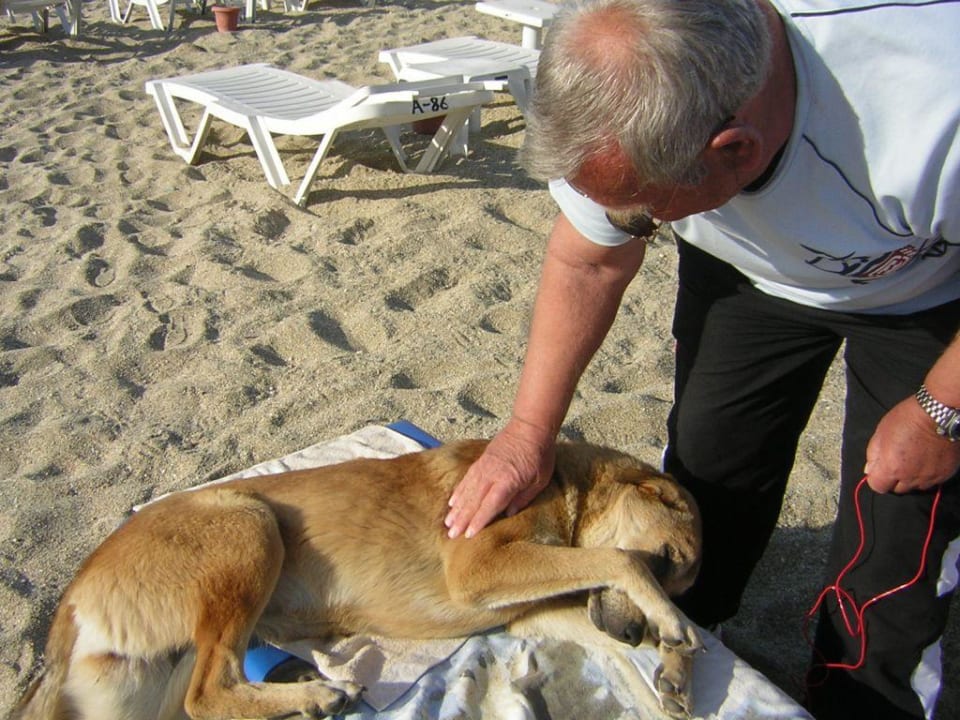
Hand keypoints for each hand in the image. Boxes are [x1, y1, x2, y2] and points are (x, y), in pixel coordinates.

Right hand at [445, 422, 555, 538]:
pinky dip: (459, 491)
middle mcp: (492, 475)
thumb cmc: (539, 455)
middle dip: (462, 519)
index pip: (490, 505)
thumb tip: (509, 513)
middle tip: (451, 534)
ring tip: (448, 522)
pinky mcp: (481, 461)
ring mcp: (484, 467)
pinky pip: (466, 479)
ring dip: (457, 507)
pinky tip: (452, 501)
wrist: (530, 427)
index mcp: (508, 481)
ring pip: (467, 490)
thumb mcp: (540, 480)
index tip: (469, 535)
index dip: (478, 521)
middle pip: (474, 501)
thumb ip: (524, 498)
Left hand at [865, 395, 959, 492]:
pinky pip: (932, 481)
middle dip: (894, 479)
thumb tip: (870, 470)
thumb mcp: (880, 432)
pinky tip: (928, 459)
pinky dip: (927, 474)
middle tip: (898, 461)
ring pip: (916, 486)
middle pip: (897, 489)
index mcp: (891, 468)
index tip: (880, 468)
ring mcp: (929, 477)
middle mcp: (910, 477)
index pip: (878, 487)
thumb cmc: (906, 419)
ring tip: (914, 459)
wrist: (939, 413)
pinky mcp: (945, 474)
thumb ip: (873, 454)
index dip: (877, 478)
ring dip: (912, 477)